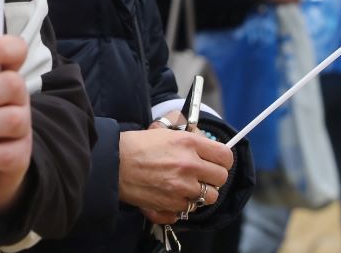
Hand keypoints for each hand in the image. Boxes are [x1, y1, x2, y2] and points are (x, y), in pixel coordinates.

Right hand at [117, 127, 231, 224]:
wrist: (114, 164)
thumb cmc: (136, 146)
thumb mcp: (164, 130)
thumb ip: (188, 134)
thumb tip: (205, 139)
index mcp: (189, 143)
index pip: (225, 156)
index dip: (223, 160)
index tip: (217, 161)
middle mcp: (189, 166)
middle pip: (221, 178)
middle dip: (213, 177)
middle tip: (201, 174)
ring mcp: (182, 188)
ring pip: (210, 197)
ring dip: (201, 193)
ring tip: (186, 186)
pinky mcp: (172, 205)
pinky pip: (190, 209)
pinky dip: (184, 205)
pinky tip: (173, 195)